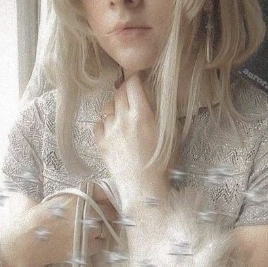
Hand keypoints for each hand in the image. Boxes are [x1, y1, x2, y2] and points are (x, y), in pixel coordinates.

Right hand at [0, 188, 116, 266]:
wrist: (26, 244)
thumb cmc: (29, 221)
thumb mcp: (41, 200)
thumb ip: (53, 198)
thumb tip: (41, 194)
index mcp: (76, 195)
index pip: (102, 191)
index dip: (106, 197)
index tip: (106, 202)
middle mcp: (86, 209)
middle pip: (108, 211)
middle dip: (107, 216)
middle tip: (103, 220)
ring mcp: (88, 228)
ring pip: (105, 229)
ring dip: (101, 232)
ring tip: (91, 234)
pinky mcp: (86, 245)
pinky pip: (100, 245)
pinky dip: (96, 245)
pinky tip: (87, 244)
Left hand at [94, 73, 168, 210]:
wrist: (144, 188)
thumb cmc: (162, 163)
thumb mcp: (169, 134)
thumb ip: (161, 113)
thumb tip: (157, 98)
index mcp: (142, 115)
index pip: (133, 85)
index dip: (136, 77)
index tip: (140, 77)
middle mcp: (123, 119)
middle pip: (119, 93)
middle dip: (126, 89)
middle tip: (133, 92)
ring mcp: (109, 131)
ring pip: (107, 107)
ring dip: (114, 104)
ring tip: (122, 110)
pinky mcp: (101, 143)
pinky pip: (98, 124)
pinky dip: (104, 121)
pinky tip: (112, 125)